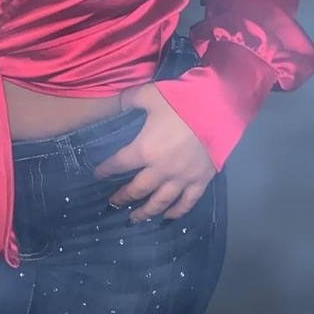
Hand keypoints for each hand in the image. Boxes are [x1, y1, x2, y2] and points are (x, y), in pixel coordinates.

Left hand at [93, 82, 216, 221]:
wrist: (217, 108)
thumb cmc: (180, 100)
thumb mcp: (148, 94)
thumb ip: (128, 100)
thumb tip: (116, 105)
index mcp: (144, 149)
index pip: (118, 164)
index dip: (105, 170)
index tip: (96, 175)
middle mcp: (160, 170)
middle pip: (137, 189)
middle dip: (123, 197)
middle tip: (113, 204)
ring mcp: (182, 178)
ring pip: (160, 202)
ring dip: (146, 212)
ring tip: (135, 219)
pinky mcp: (200, 181)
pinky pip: (187, 202)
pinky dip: (177, 212)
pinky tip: (168, 217)